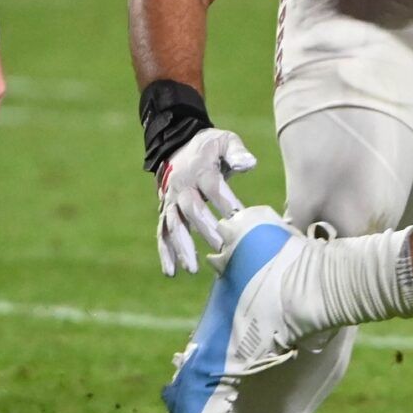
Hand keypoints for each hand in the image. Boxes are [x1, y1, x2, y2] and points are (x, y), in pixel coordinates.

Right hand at [156, 127, 257, 275]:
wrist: (178, 144)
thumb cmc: (210, 146)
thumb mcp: (225, 141)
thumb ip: (237, 152)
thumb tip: (250, 164)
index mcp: (200, 170)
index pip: (214, 187)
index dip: (226, 202)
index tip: (240, 217)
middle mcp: (183, 187)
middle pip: (192, 208)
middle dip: (205, 228)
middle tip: (220, 246)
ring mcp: (171, 200)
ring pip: (173, 225)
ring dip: (181, 247)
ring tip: (192, 269)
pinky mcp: (165, 211)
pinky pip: (162, 233)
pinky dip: (165, 252)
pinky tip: (171, 272)